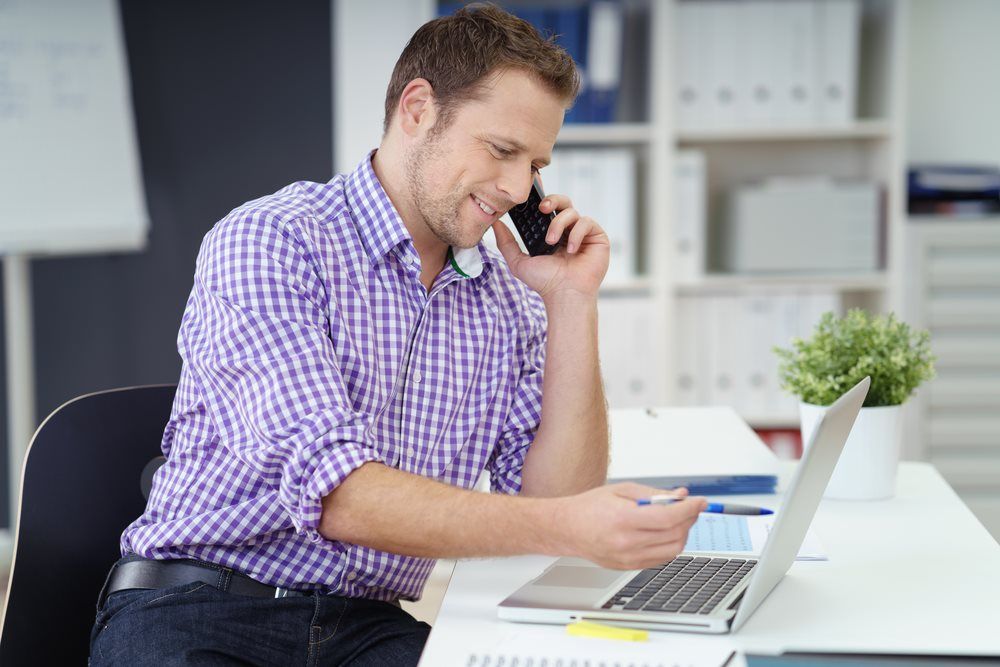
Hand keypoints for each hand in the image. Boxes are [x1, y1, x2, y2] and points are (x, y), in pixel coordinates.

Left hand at [491, 194, 609, 301]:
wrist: (564, 294)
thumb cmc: (544, 282)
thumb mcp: (518, 261)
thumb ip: (506, 242)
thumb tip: (495, 223)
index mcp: (552, 233)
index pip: (548, 209)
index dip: (541, 199)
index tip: (531, 195)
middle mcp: (568, 231)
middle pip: (563, 202)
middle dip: (552, 200)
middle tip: (542, 209)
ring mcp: (583, 234)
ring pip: (572, 212)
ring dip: (559, 224)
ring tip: (551, 242)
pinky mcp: (597, 237)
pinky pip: (587, 222)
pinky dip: (576, 233)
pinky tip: (571, 250)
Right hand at [551, 483, 707, 569]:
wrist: (568, 529)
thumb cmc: (590, 507)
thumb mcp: (622, 490)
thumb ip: (654, 494)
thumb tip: (681, 496)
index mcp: (623, 519)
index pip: (668, 518)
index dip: (689, 509)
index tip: (700, 501)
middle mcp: (626, 543)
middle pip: (674, 534)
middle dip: (689, 518)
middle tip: (690, 506)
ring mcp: (629, 558)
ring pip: (673, 549)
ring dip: (683, 533)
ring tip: (677, 518)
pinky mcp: (630, 567)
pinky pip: (662, 558)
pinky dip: (670, 544)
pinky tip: (664, 531)